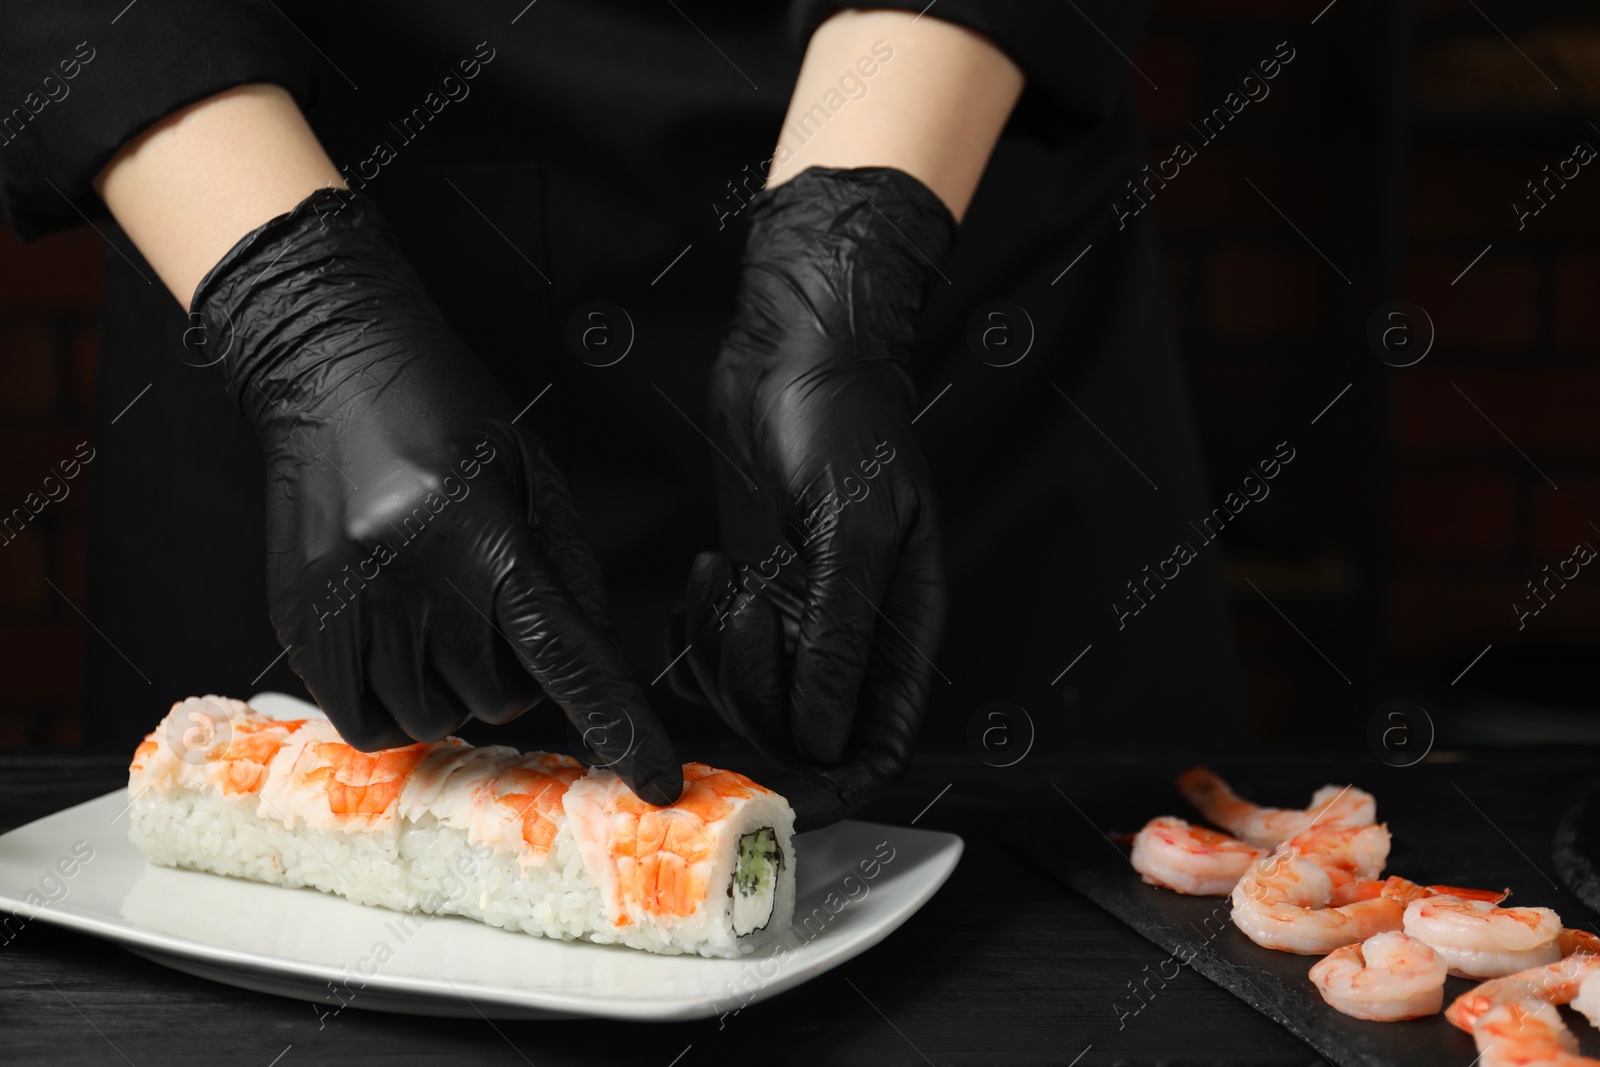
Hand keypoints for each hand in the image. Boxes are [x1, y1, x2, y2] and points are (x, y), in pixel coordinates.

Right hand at [193, 188, 680, 804]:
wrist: (325, 362)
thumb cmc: (445, 410)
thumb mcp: (531, 471)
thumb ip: (567, 569)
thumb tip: (595, 661)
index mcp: (480, 531)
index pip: (563, 651)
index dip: (618, 721)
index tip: (659, 782)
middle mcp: (408, 576)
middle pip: (501, 696)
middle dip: (515, 670)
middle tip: (491, 606)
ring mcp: (345, 602)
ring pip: (436, 717)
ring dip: (456, 687)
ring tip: (440, 613)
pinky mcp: (297, 618)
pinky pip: (366, 721)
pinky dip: (398, 706)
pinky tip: (402, 647)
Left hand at [669, 167, 953, 829]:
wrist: (796, 348)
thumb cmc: (845, 421)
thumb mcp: (857, 527)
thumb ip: (843, 635)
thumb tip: (828, 737)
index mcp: (901, 628)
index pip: (879, 746)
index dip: (837, 785)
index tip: (783, 792)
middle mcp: (849, 636)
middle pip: (801, 731)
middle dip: (758, 696)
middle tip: (742, 613)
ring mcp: (795, 615)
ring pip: (749, 697)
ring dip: (721, 657)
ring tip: (726, 577)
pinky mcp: (748, 587)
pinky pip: (713, 655)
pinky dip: (695, 635)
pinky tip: (707, 572)